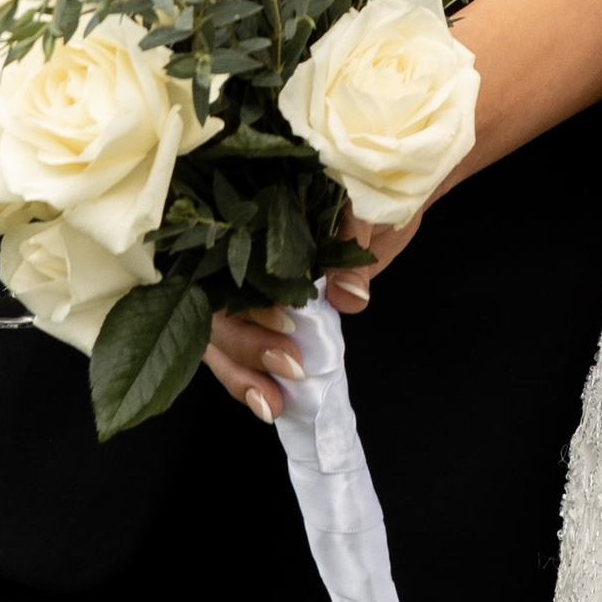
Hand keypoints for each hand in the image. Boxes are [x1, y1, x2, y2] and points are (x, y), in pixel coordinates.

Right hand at [200, 218, 421, 418]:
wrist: (387, 201)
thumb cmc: (368, 197)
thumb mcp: (366, 210)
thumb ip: (353, 246)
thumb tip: (348, 296)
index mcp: (253, 215)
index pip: (223, 256)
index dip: (246, 293)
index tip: (285, 318)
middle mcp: (236, 251)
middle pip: (213, 305)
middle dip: (246, 344)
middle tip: (291, 366)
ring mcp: (243, 288)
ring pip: (217, 337)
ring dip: (241, 375)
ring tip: (272, 404)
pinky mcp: (260, 318)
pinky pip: (237, 354)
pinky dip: (250, 382)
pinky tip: (271, 404)